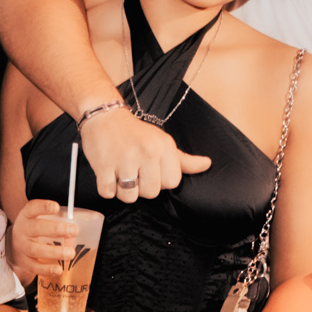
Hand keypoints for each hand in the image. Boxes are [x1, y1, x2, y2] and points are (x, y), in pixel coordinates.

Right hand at [10, 198, 77, 280]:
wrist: (15, 249)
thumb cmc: (35, 231)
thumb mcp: (40, 220)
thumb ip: (59, 218)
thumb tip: (90, 218)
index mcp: (27, 216)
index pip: (33, 208)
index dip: (43, 207)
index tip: (56, 207)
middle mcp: (22, 230)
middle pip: (37, 228)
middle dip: (56, 229)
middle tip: (74, 230)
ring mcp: (22, 247)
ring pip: (36, 249)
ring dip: (54, 251)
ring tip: (70, 253)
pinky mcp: (24, 263)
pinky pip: (35, 267)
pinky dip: (47, 269)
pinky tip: (59, 269)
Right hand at [80, 105, 209, 202]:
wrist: (105, 115)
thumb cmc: (136, 133)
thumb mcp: (162, 142)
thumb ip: (184, 159)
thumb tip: (207, 165)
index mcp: (164, 146)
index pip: (172, 183)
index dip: (160, 181)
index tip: (151, 170)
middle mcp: (147, 151)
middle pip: (151, 193)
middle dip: (141, 188)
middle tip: (133, 171)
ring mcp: (124, 158)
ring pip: (129, 196)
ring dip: (122, 190)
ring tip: (120, 173)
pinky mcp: (103, 165)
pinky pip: (108, 193)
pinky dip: (106, 188)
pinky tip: (108, 173)